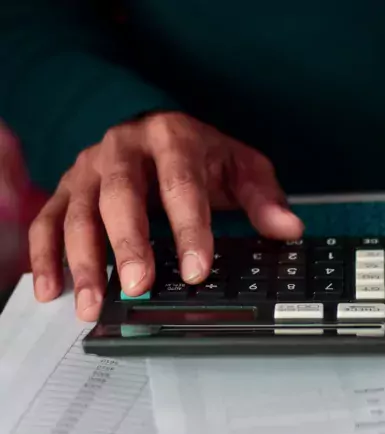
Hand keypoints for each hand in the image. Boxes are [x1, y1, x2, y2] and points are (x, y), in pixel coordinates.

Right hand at [29, 111, 303, 320]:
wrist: (157, 128)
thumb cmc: (201, 153)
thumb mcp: (241, 166)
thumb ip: (264, 198)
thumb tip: (288, 229)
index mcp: (172, 139)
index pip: (181, 185)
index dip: (189, 229)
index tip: (196, 268)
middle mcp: (124, 150)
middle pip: (120, 196)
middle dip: (128, 244)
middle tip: (138, 286)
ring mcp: (90, 169)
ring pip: (78, 213)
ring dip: (83, 261)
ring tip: (92, 305)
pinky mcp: (68, 188)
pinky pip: (48, 220)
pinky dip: (45, 256)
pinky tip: (52, 289)